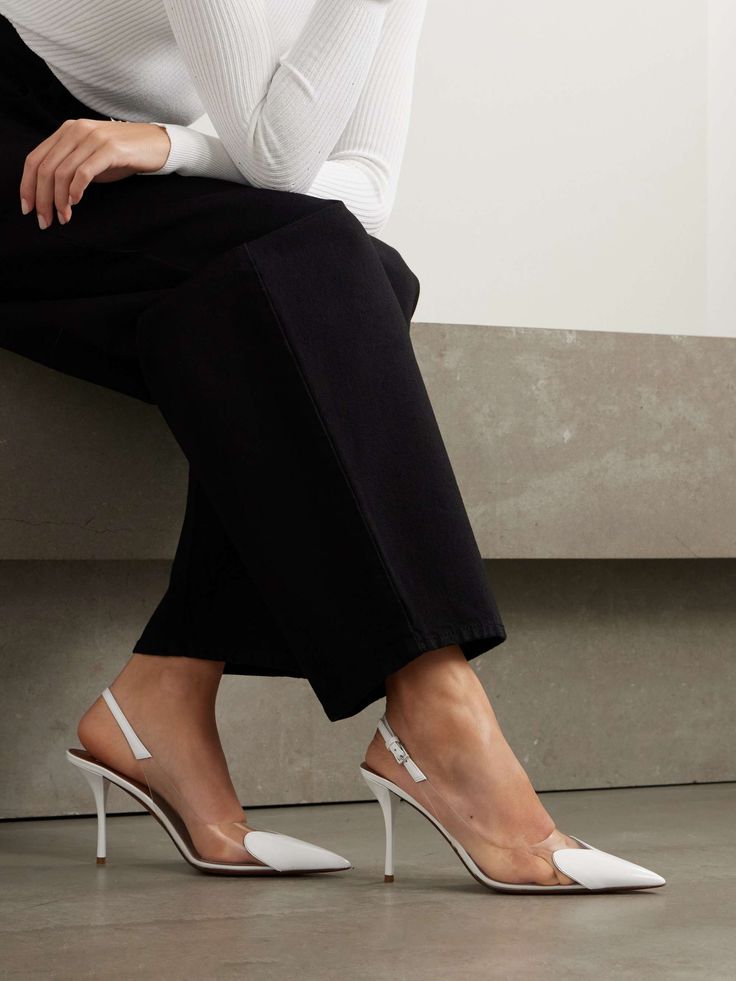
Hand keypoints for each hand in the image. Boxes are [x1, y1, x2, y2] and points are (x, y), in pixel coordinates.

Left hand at [19, 118, 170, 228]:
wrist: (157, 145)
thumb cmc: (124, 156)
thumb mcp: (91, 158)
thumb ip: (71, 167)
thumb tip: (51, 193)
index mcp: (66, 131)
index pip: (35, 159)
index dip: (27, 186)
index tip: (28, 209)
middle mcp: (76, 130)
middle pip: (45, 168)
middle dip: (41, 198)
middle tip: (45, 220)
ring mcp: (92, 138)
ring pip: (62, 172)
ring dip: (59, 200)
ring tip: (62, 218)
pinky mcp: (110, 149)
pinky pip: (84, 172)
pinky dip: (75, 191)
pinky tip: (75, 204)